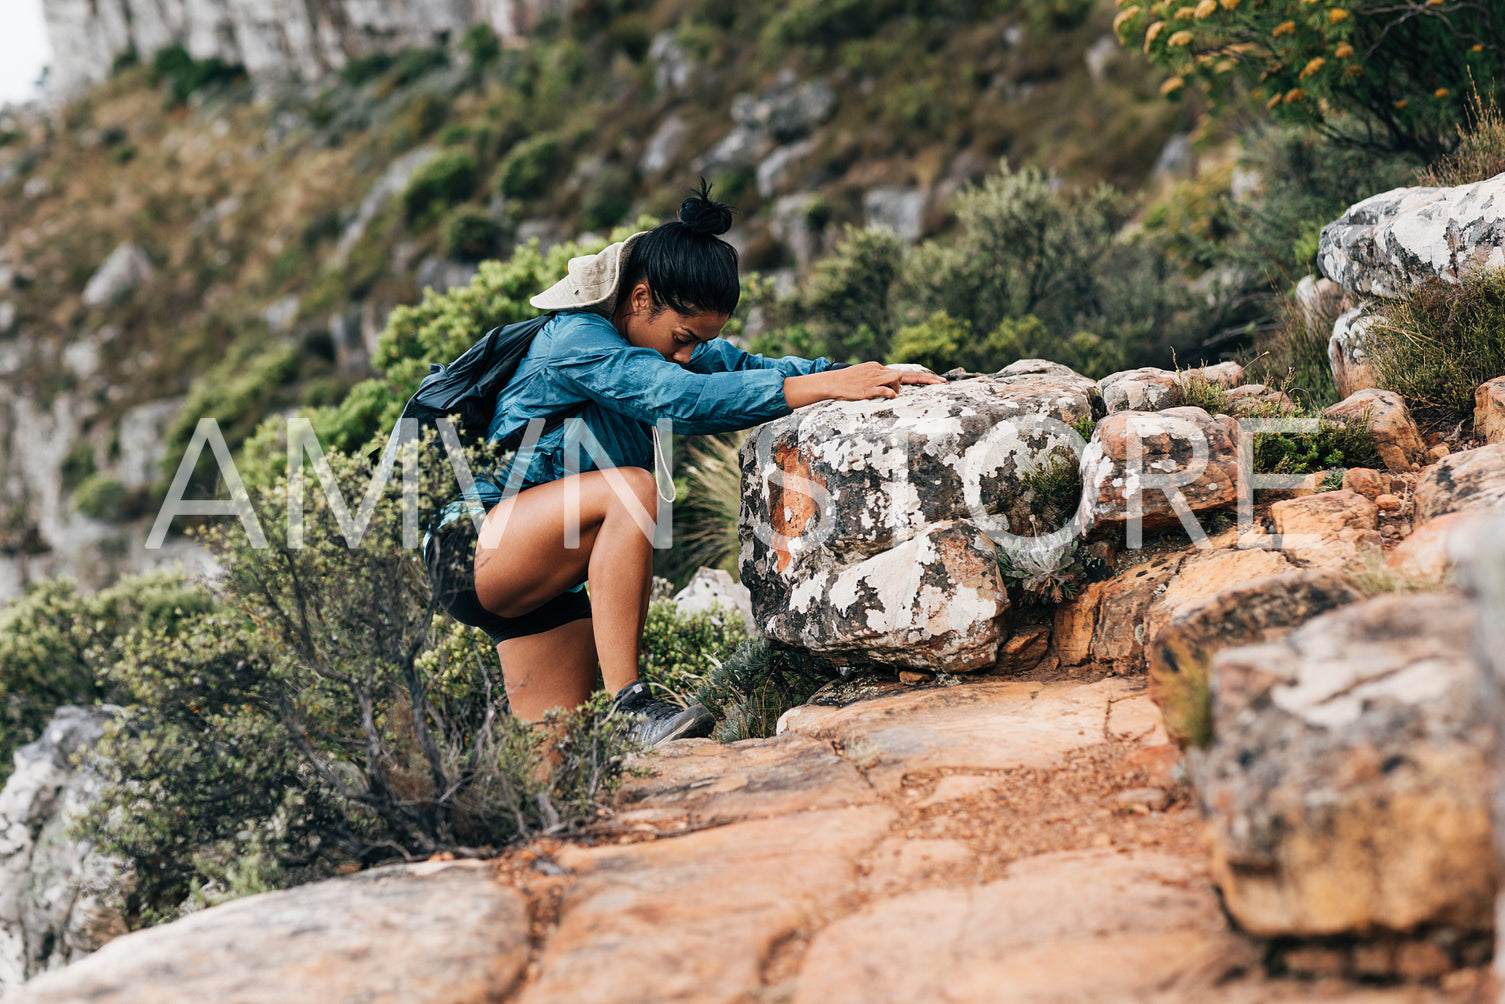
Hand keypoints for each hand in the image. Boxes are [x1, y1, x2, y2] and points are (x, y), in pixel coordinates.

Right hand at [784, 363, 945, 407]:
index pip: (904, 373)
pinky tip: (892, 396)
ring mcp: (873, 379)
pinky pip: (883, 389)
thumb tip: (892, 392)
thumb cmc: (848, 383)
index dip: (922, 377)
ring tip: (886, 395)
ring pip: (895, 380)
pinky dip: (890, 393)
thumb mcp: (866, 378)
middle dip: (926, 379)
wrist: (831, 382)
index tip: (939, 381)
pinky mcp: (867, 388)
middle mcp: (879, 371)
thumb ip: (880, 382)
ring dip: (897, 389)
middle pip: (905, 375)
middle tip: (942, 383)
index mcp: (879, 368)